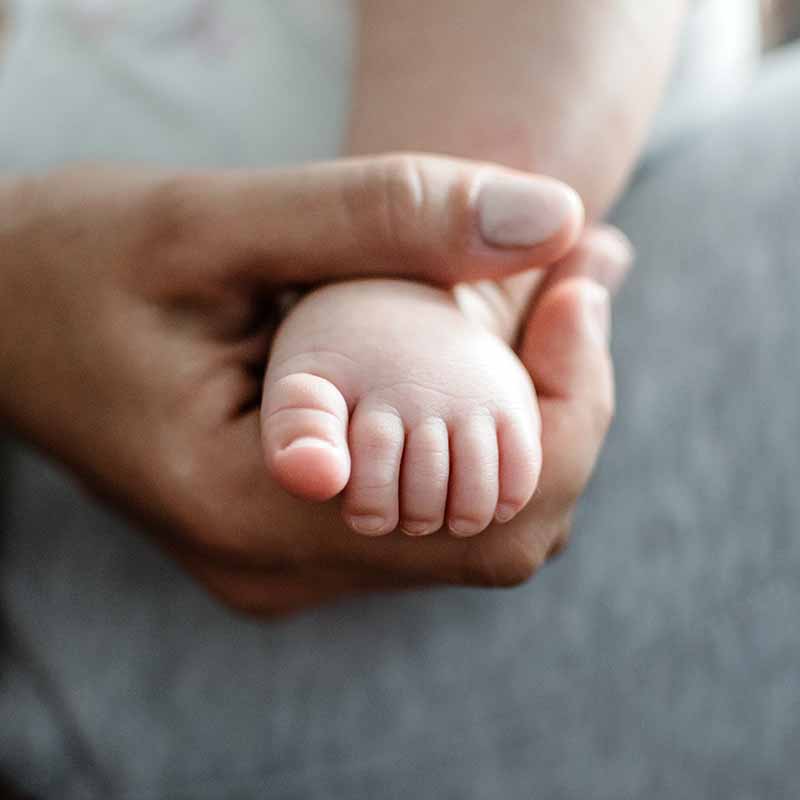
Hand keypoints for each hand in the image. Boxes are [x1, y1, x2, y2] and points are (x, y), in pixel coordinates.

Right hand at [163, 228, 631, 615]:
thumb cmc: (69, 263)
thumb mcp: (213, 221)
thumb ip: (380, 214)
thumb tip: (552, 217)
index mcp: (247, 506)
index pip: (482, 510)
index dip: (567, 404)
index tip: (581, 282)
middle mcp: (274, 563)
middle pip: (496, 530)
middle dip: (565, 405)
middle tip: (583, 280)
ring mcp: (282, 561)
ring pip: (470, 526)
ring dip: (527, 417)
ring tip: (551, 301)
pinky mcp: (287, 536)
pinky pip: (425, 511)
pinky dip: (476, 435)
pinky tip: (482, 351)